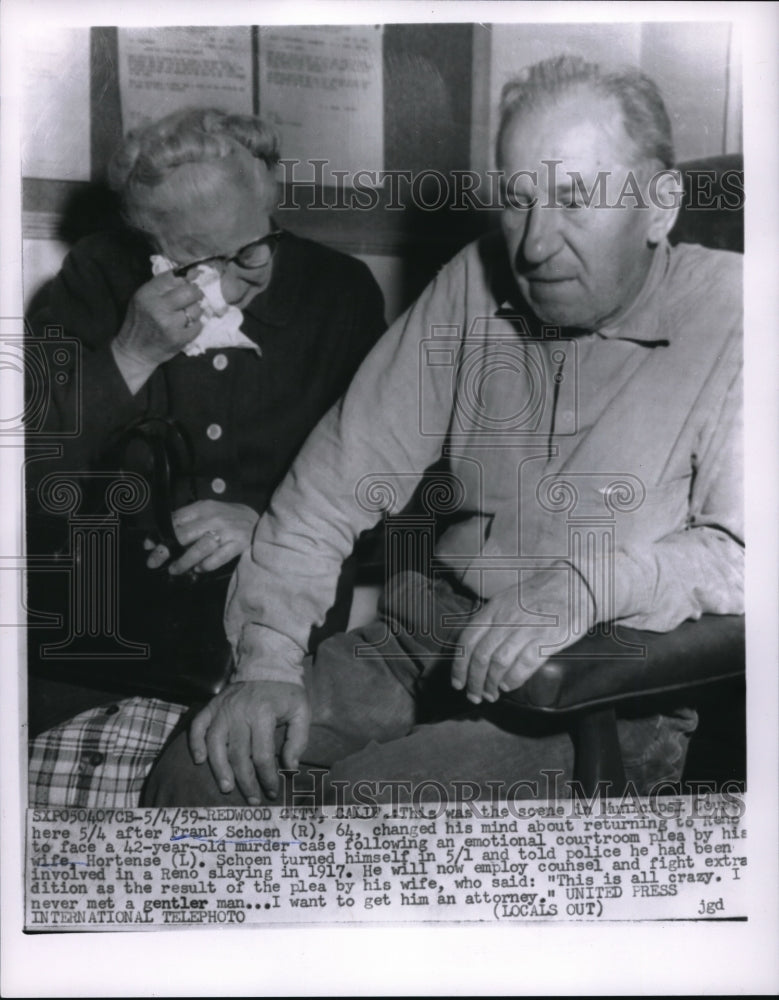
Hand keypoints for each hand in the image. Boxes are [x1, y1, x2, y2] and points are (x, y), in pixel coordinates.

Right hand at [112, 271, 204, 387]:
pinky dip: (196, 325)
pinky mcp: (178, 338)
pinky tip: (187, 326)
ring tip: (188, 314)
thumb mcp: (143, 299)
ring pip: (196, 309)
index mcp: (147, 293)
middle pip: (190, 291)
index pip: (174, 276)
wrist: (134, 351)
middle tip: (196, 296)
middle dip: (197, 292)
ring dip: (196, 311)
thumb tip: (188, 276)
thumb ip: (161, 287)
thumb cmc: (140, 322)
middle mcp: (158, 307)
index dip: (188, 276)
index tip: (195, 277)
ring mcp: (169, 324)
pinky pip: (198, 326)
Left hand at [144, 500, 257, 573]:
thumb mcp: (207, 511)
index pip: (176, 520)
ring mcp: (227, 532)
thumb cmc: (227, 517)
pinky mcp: (238, 545)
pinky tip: (198, 569)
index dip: (159, 533)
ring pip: (199, 549)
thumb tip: (158, 538)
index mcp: (203, 508)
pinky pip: (217, 558)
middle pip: (183, 535)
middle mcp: (214, 518)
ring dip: (184, 561)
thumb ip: (186, 521)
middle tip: (153, 562)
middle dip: (165, 550)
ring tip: (173, 570)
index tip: (148, 545)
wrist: (258, 520)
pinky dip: (205, 565)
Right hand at [189, 680, 310, 801]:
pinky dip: (195, 743)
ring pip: (215, 745)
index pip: (262, 755)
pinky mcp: (212, 706)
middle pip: (238, 755)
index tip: (273, 791)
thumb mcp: (301, 711)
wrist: (267, 664)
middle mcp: (239, 713)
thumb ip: (298, 740)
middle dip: (246, 781)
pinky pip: (198, 726)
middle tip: (252, 799)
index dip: (267, 777)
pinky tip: (200, 760)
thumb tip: (290, 767)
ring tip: (226, 786)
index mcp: (263, 714)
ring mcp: (223, 709)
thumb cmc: (286, 692)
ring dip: (219, 769)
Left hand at [451, 570, 595, 703]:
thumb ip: (491, 620)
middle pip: (481, 656)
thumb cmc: (538, 595)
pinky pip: (524, 664)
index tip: (457, 683)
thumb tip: (474, 648)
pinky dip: (513, 679)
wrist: (573, 583)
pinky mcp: (547, 638)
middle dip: (474, 681)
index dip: (459, 665)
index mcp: (494, 608)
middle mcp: (506, 618)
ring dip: (491, 683)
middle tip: (475, 696)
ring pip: (499, 662)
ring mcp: (527, 628)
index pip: (467, 640)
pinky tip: (509, 686)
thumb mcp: (507, 599)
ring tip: (491, 694)